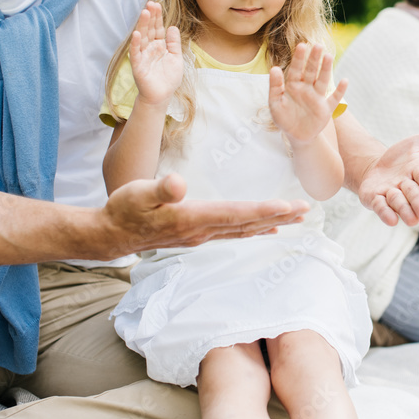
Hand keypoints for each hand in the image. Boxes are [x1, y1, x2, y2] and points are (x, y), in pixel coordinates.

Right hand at [99, 174, 310, 255]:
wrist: (111, 235)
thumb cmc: (123, 209)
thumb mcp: (137, 192)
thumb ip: (160, 188)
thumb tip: (179, 183)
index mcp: (191, 218)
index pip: (235, 214)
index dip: (262, 209)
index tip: (287, 205)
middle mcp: (202, 231)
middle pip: (247, 224)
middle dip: (278, 216)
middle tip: (306, 209)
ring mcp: (201, 235)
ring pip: (244, 230)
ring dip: (272, 223)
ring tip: (296, 218)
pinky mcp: (198, 235)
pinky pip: (234, 233)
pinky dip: (254, 229)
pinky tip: (267, 229)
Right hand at [130, 2, 183, 106]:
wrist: (162, 96)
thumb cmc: (169, 78)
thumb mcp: (176, 58)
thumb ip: (174, 43)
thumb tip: (172, 27)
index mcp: (159, 45)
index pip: (157, 28)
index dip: (157, 17)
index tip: (157, 5)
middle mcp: (150, 48)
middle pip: (149, 29)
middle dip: (150, 17)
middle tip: (151, 4)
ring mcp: (143, 55)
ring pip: (142, 37)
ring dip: (142, 25)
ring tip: (144, 13)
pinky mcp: (138, 65)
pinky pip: (136, 53)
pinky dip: (136, 44)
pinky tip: (137, 34)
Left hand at [269, 43, 346, 144]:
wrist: (297, 136)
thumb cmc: (284, 118)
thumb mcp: (275, 103)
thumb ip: (274, 86)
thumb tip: (273, 68)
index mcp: (293, 85)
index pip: (296, 69)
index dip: (299, 58)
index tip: (302, 45)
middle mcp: (306, 88)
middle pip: (311, 71)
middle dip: (314, 59)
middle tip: (318, 45)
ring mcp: (317, 97)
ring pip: (322, 80)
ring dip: (326, 69)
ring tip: (329, 56)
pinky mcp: (326, 108)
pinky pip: (334, 98)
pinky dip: (340, 91)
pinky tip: (344, 81)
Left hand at [359, 132, 418, 226]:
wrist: (379, 166)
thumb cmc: (405, 156)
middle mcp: (409, 189)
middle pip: (415, 196)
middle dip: (418, 202)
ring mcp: (392, 196)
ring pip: (399, 204)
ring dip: (402, 208)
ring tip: (410, 217)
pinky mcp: (376, 200)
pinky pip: (381, 208)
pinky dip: (385, 213)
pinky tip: (391, 220)